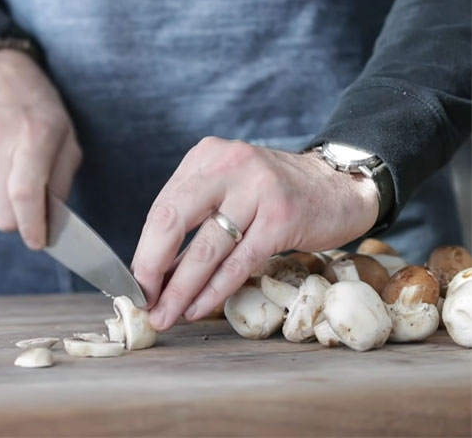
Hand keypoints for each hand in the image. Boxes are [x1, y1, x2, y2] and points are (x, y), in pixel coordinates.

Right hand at [0, 49, 81, 248]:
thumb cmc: (34, 103)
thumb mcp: (66, 133)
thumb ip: (62, 180)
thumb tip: (53, 221)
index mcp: (32, 135)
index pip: (25, 195)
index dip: (33, 227)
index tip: (39, 242)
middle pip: (3, 215)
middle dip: (22, 222)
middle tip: (34, 212)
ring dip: (6, 210)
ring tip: (16, 183)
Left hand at [132, 137, 378, 330]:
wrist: (339, 185)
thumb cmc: (275, 194)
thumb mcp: (229, 189)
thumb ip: (194, 220)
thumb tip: (156, 270)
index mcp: (207, 157)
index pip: (162, 207)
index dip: (144, 250)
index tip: (134, 283)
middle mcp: (228, 166)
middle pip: (173, 221)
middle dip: (151, 267)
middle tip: (142, 301)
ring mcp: (257, 190)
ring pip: (206, 249)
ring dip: (180, 290)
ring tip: (166, 315)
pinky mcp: (282, 218)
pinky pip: (238, 263)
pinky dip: (214, 291)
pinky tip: (198, 308)